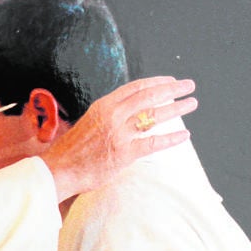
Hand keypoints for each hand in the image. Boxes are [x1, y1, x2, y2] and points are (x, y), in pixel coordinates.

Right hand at [41, 76, 196, 200]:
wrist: (58, 170)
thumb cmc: (72, 150)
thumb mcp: (88, 123)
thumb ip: (108, 116)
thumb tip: (127, 114)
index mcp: (103, 106)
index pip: (135, 88)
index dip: (156, 82)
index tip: (170, 81)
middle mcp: (112, 115)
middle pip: (148, 97)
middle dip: (172, 89)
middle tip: (188, 85)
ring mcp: (119, 134)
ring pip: (154, 116)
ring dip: (176, 108)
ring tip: (191, 103)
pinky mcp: (124, 153)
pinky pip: (153, 143)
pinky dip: (171, 139)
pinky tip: (185, 135)